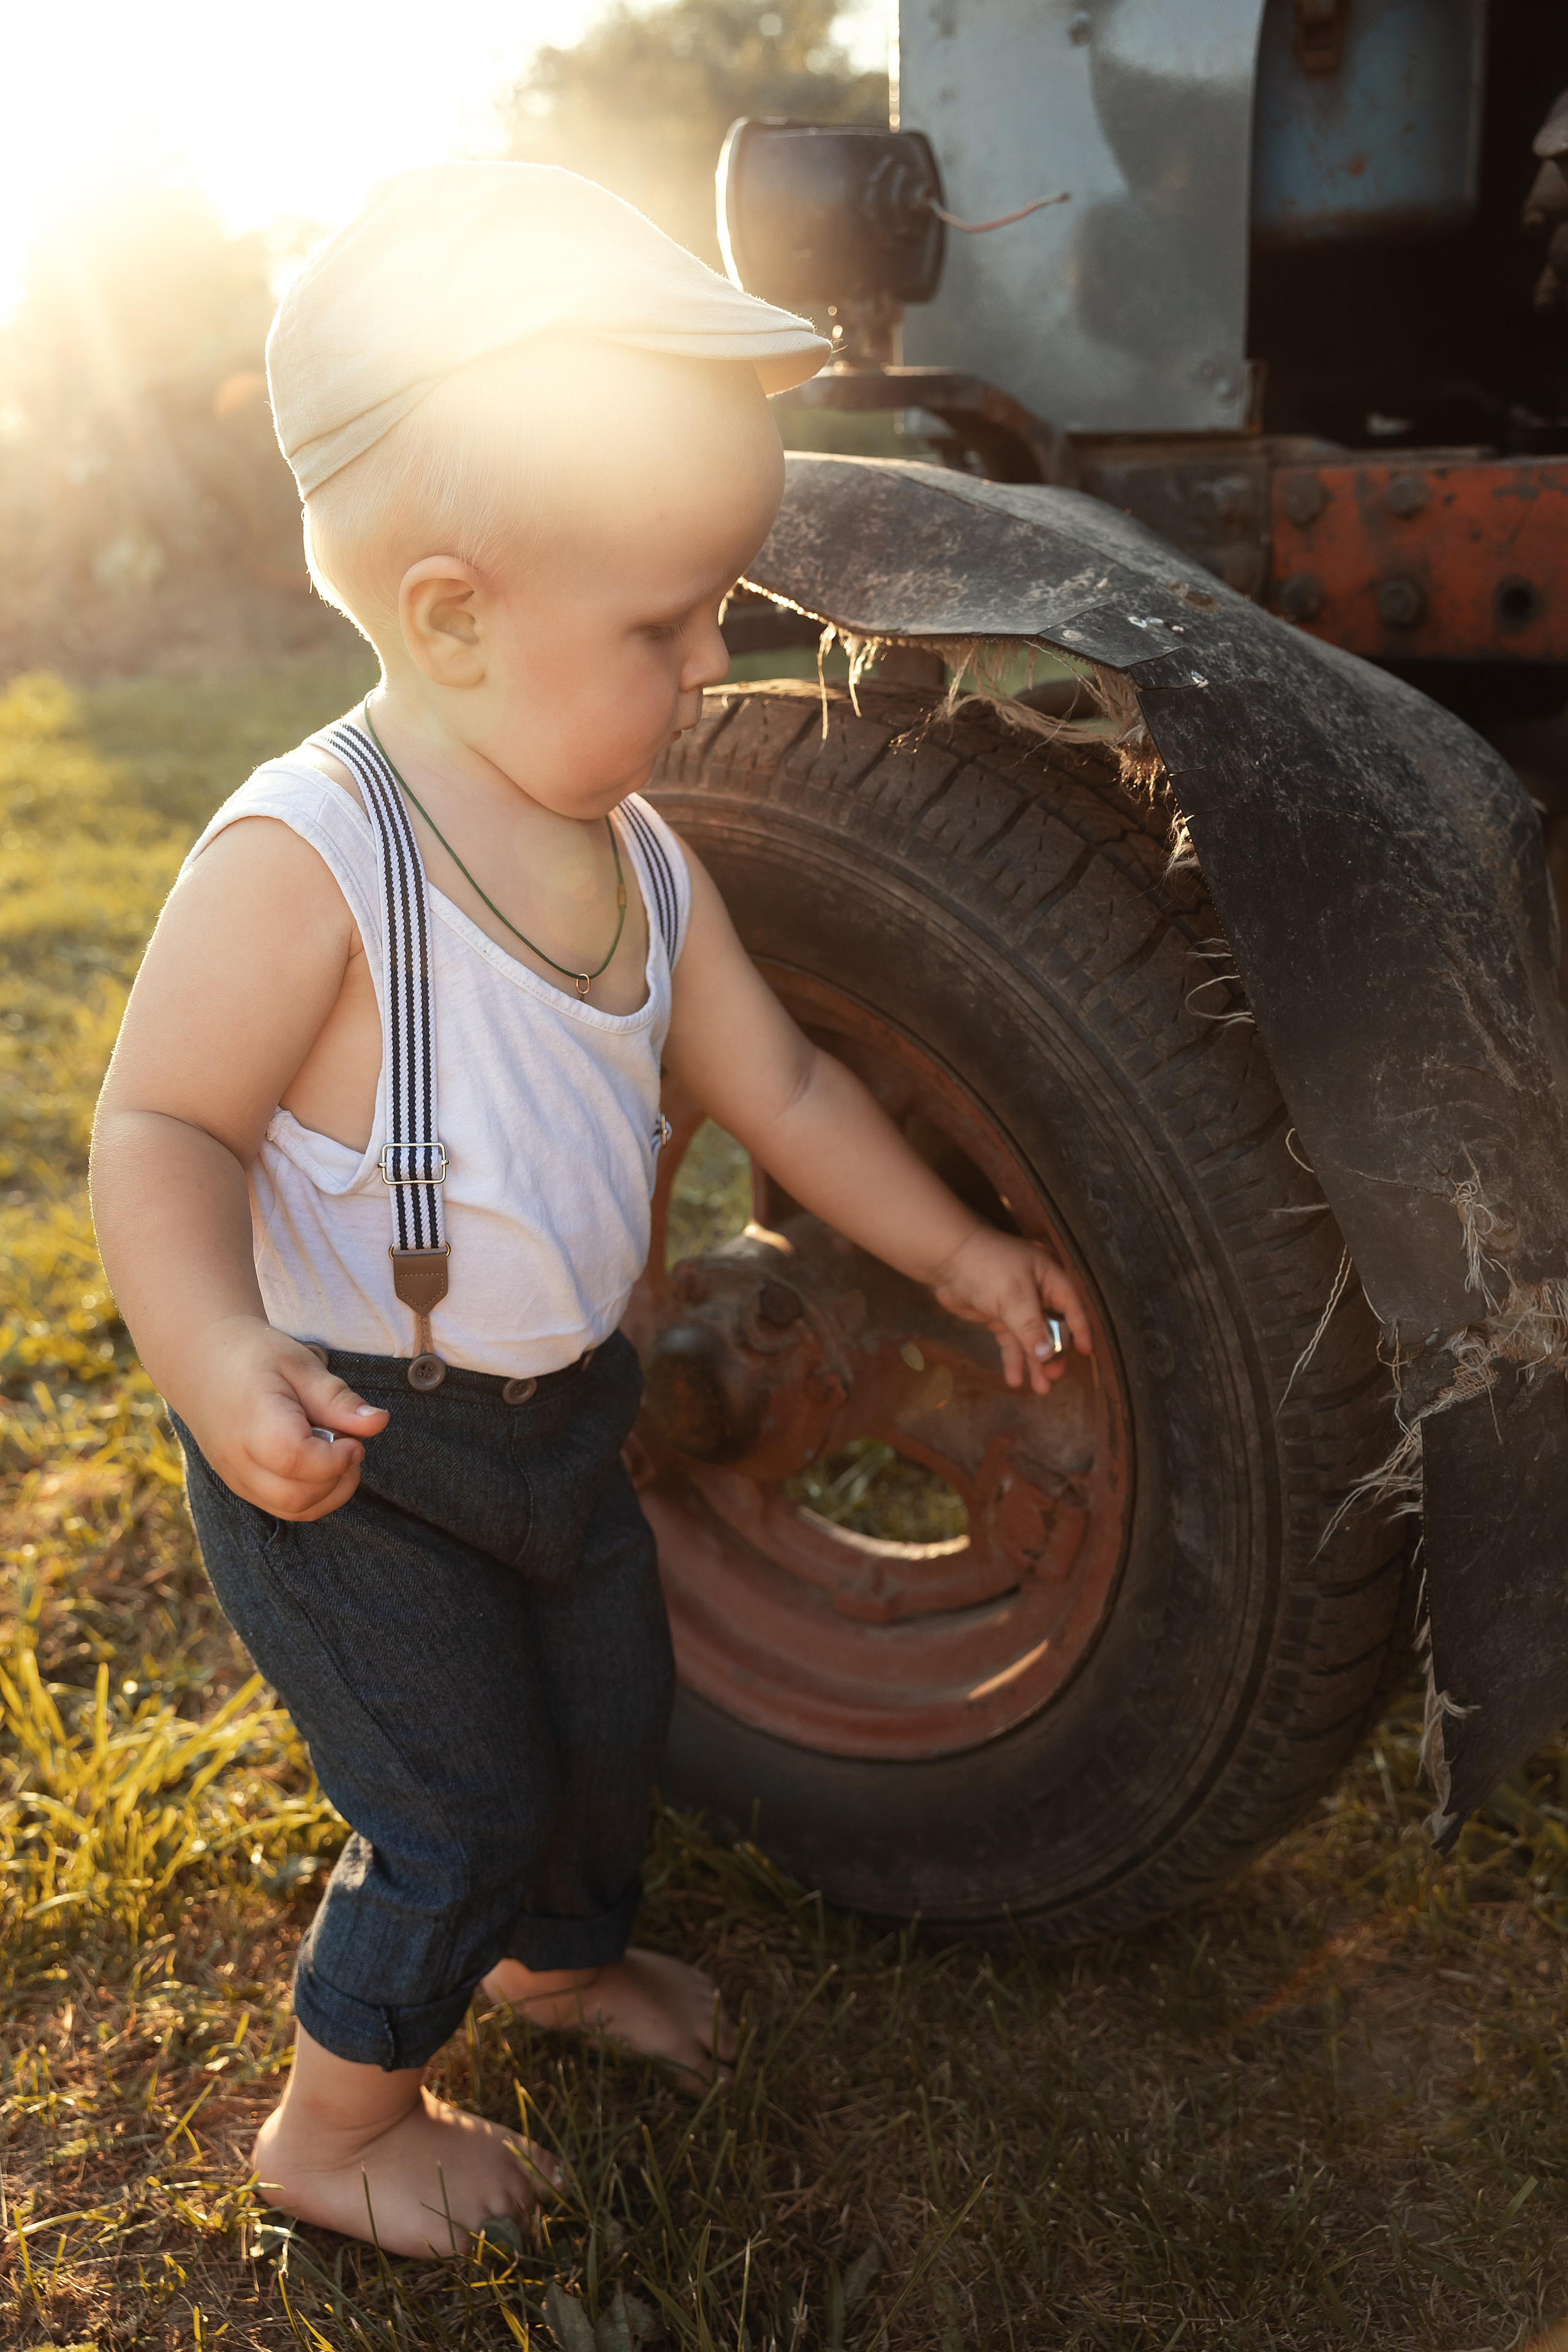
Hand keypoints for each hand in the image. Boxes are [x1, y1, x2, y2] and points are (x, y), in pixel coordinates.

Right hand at [179, 1317, 388, 1519]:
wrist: (201, 1362)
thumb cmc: (254, 1357)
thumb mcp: (300, 1364)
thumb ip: (337, 1399)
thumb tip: (378, 1423)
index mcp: (252, 1420)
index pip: (295, 1461)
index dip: (335, 1458)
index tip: (352, 1438)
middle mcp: (237, 1458)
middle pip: (297, 1497)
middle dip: (338, 1477)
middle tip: (348, 1442)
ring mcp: (236, 1477)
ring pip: (294, 1510)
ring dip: (330, 1491)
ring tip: (337, 1452)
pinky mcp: (242, 1486)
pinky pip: (284, 1507)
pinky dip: (314, 1495)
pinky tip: (320, 1463)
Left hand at [929, 1226, 1090, 1393]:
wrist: (946, 1258)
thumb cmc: (985, 1266)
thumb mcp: (1013, 1296)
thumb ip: (1031, 1327)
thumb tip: (1048, 1355)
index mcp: (1049, 1278)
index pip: (1072, 1307)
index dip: (1079, 1330)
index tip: (1085, 1353)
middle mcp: (1037, 1291)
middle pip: (1052, 1327)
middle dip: (1053, 1354)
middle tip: (1054, 1377)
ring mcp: (1016, 1305)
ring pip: (1031, 1338)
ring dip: (1035, 1363)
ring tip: (1040, 1389)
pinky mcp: (998, 1315)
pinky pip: (1010, 1341)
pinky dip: (1013, 1359)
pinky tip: (1015, 1379)